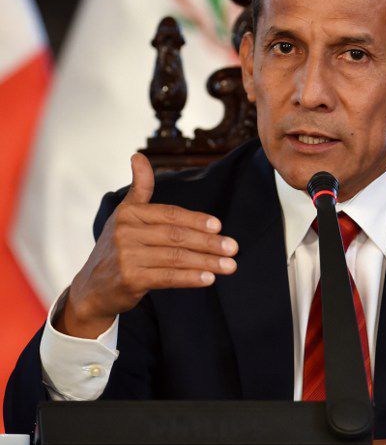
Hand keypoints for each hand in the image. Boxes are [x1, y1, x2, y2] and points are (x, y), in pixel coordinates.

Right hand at [55, 153, 238, 338]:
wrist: (92, 288)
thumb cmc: (117, 248)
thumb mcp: (125, 214)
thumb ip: (140, 188)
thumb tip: (138, 156)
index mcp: (128, 213)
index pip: (170, 214)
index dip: (196, 220)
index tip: (219, 226)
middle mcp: (125, 232)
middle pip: (176, 236)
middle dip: (208, 242)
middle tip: (233, 247)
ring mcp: (126, 257)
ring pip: (176, 257)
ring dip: (207, 262)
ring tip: (229, 265)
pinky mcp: (130, 280)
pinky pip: (168, 277)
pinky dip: (191, 278)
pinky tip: (209, 278)